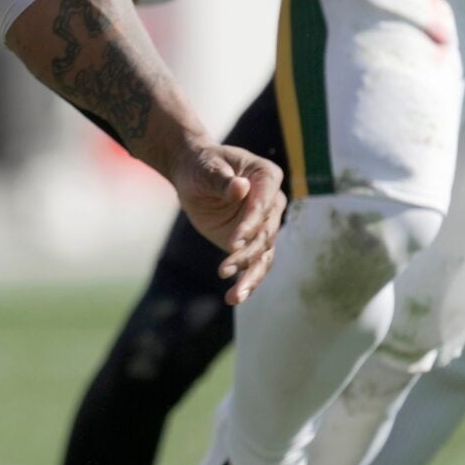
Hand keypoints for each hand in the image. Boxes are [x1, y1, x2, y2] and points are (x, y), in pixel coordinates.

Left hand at [170, 143, 283, 304]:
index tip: (233, 243)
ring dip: (250, 276)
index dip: (251, 224)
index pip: (264, 205)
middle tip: (224, 269)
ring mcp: (264, 225)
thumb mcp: (207, 169)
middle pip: (266, 233)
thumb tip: (240, 187)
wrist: (192, 173)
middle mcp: (272, 203)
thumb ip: (223, 181)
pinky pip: (254, 264)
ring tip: (235, 295)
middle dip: (247, 254)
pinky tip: (234, 298)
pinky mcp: (251, 242)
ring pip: (264, 255)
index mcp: (267, 177)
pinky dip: (246, 282)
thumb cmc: (201, 165)